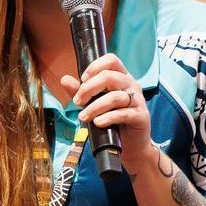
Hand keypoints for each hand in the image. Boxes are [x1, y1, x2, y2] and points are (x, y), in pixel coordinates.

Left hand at [65, 53, 153, 172]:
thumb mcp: (94, 104)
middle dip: (89, 89)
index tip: (82, 81)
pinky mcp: (141, 116)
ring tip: (84, 117)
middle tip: (77, 102)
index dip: (95, 67)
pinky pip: (123, 113)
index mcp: (122, 77)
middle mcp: (132, 85)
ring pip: (115, 97)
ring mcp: (138, 100)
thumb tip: (64, 79)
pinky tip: (98, 123)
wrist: (131, 144)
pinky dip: (107, 118)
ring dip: (95, 107)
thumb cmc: (113, 121)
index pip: (111, 60)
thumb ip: (81, 92)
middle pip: (110, 77)